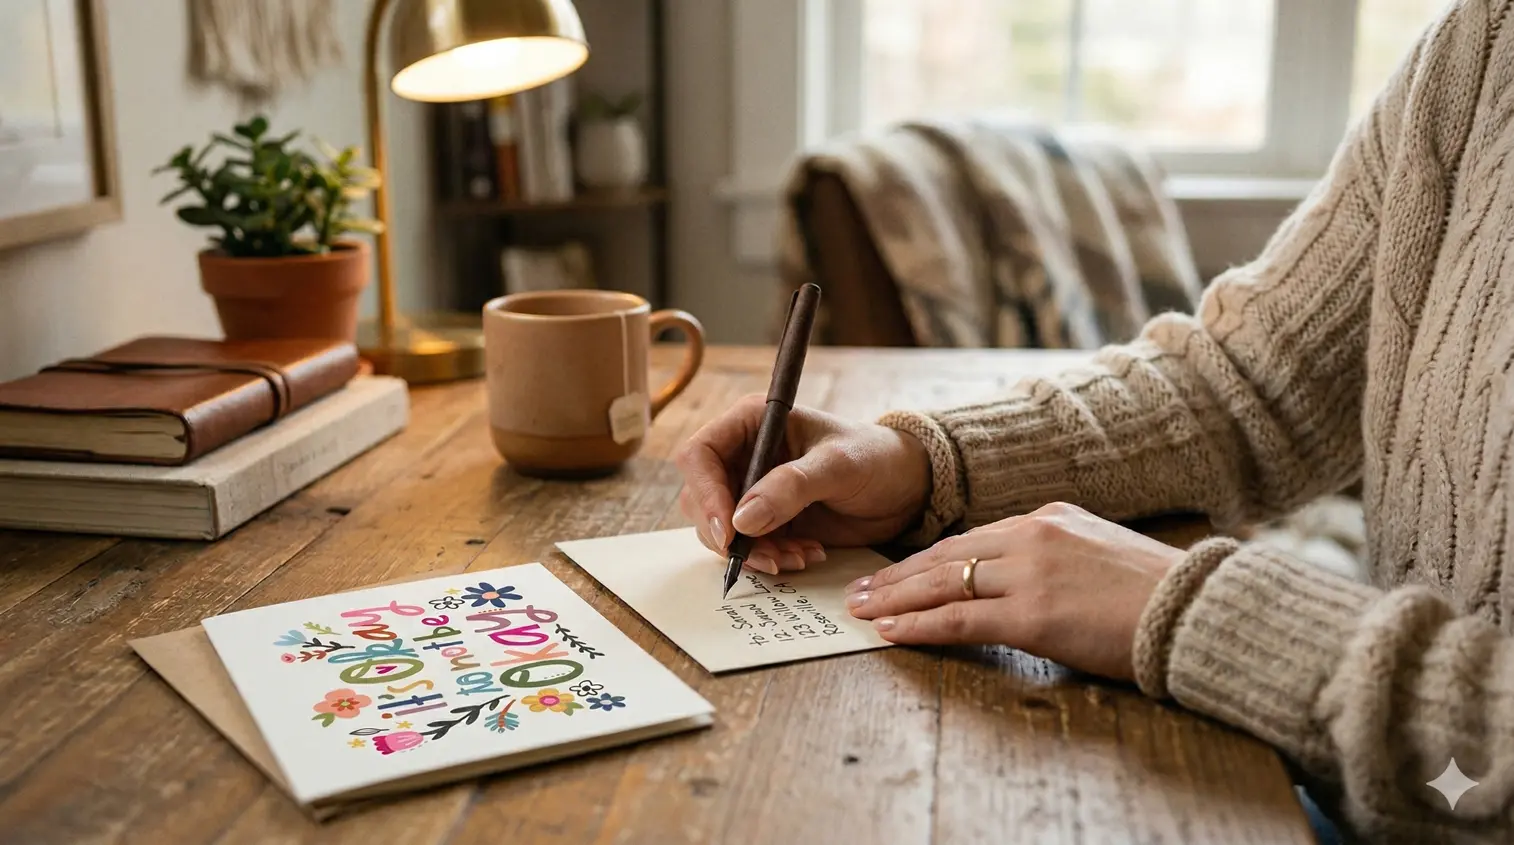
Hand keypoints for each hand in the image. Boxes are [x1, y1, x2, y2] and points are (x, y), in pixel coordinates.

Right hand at [675, 395, 930, 574]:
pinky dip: (770, 559)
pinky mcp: (766, 522)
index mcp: (752, 423)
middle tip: (770, 556)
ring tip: (798, 557)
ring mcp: (751, 491)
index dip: (705, 493)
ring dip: (753, 552)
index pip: (700, 455)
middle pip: (700, 498)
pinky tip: (806, 556)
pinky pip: (747, 548)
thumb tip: (741, 520)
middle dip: (730, 534)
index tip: (728, 531)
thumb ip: (791, 487)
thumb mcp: (838, 466)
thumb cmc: (875, 458)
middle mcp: (743, 456)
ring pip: (719, 530)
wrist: (904, 488)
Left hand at [844, 503, 1184, 681]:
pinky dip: (918, 625)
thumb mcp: (1100, 553)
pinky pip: (958, 620)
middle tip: (858, 588)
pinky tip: (889, 631)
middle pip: (945, 555)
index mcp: (1048, 518)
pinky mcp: (1031, 614)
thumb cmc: (1157, 594)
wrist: (1196, 610)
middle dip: (896, 575)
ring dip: (894, 598)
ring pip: (942, 583)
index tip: (897, 571)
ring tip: (860, 610)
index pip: (971, 538)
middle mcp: (1032, 536)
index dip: (927, 559)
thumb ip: (1057, 557)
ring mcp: (1029, 573)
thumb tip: (1028, 581)